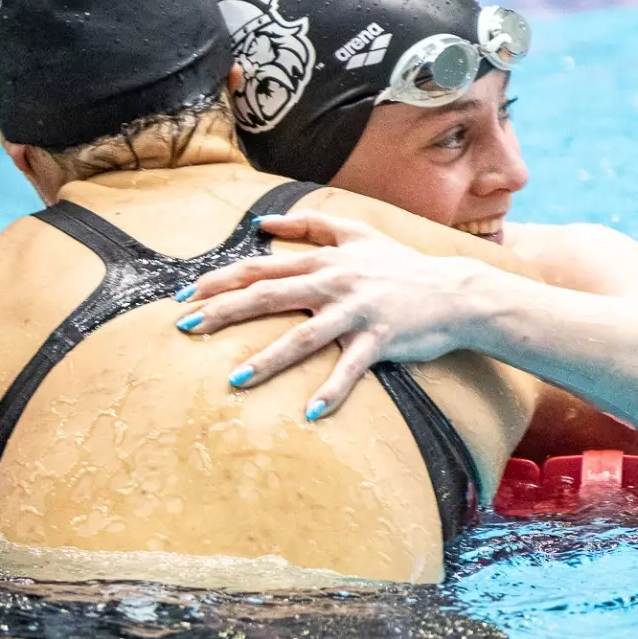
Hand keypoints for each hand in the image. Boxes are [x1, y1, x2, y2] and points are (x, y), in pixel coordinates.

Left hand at [173, 212, 496, 419]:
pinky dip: (330, 393)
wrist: (454, 291)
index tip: (183, 297)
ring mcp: (355, 312)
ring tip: (234, 381)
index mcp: (322, 261)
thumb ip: (310, 225)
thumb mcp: (358, 234)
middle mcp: (333, 283)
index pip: (259, 269)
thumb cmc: (401, 266)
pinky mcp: (379, 339)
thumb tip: (263, 224)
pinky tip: (309, 414)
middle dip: (222, 312)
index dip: (218, 282)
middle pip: (267, 296)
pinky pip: (349, 369)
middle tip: (185, 330)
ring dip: (266, 360)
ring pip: (302, 337)